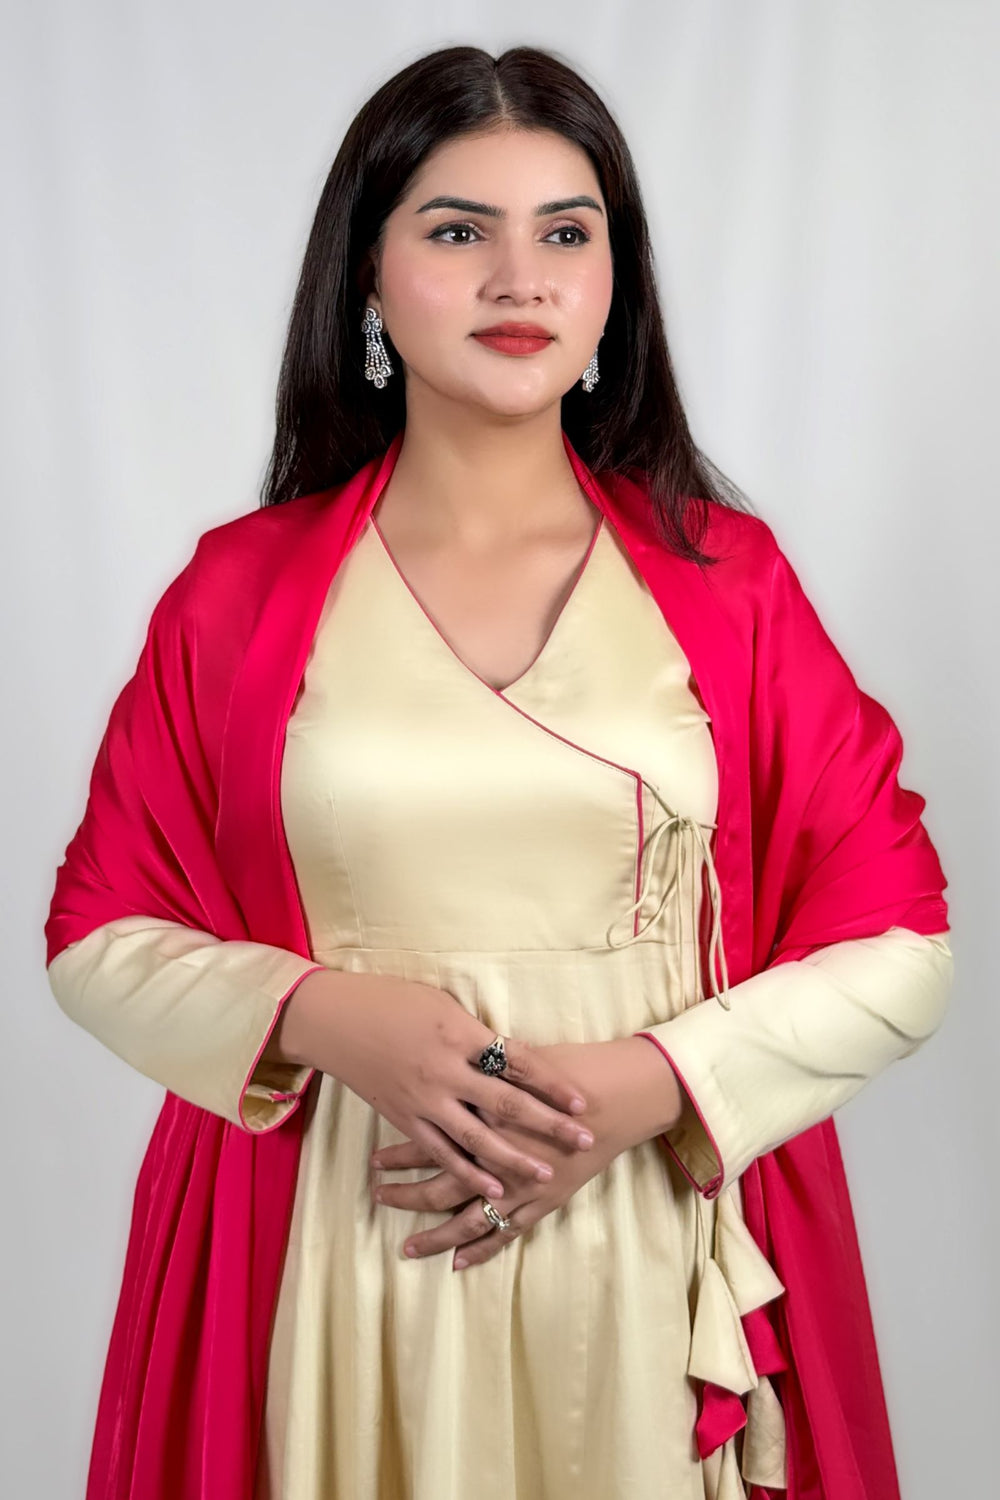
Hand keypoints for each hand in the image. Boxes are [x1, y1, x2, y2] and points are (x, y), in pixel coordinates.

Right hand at [278, 969, 597, 1202]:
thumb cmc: (392, 1000)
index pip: (517, 1062)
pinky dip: (468, 1173)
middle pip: (507, 1104)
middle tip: (583, 1139)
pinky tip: (493, 1189)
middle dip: (548, 1125)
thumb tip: (509, 1054)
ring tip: (546, 1175)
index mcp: (460, 1035)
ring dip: (514, 1159)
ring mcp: (424, 1100)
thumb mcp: (442, 1004)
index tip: (581, 1100)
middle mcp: (445, 1071)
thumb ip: (475, 1033)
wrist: (335, 1020)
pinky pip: (441, 1152)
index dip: (552, 1083)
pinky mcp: (404, 1119)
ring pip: (477, 1138)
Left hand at [371, 1038, 682, 1269]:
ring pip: (467, 1221)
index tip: (374, 1161)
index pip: (428, 1143)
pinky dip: (481, 1250)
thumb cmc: (568, 1067)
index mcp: (482, 1120)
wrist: (616, 1095)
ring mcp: (519, 1187)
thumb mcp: (514, 1061)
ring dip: (435, 1237)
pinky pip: (504, 1234)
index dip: (399, 1155)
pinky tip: (458, 1263)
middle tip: (379, 1199)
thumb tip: (445, 1067)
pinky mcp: (542, 1203)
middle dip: (405, 1196)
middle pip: (439, 1188)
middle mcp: (495, 1159)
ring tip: (408, 1248)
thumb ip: (479, 1073)